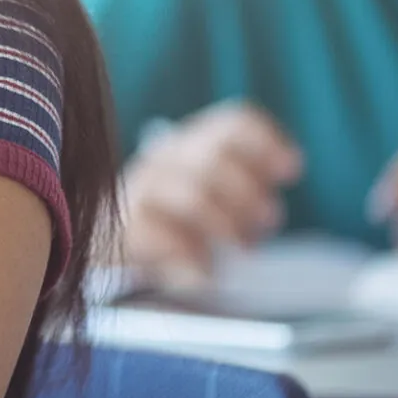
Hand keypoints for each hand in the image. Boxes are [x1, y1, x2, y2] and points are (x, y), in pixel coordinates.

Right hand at [118, 102, 303, 280]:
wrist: (105, 243)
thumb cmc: (176, 220)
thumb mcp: (211, 195)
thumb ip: (245, 180)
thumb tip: (291, 164)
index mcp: (191, 142)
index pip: (231, 124)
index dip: (267, 142)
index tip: (293, 169)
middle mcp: (164, 158)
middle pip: (214, 158)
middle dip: (249, 191)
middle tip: (270, 219)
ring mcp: (140, 190)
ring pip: (192, 197)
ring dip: (227, 225)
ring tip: (247, 250)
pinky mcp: (124, 227)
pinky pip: (164, 238)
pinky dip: (193, 258)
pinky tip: (207, 274)